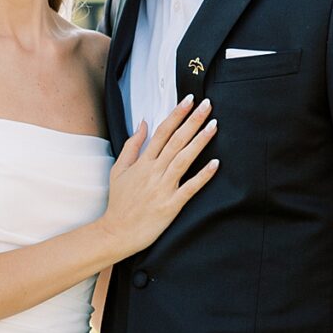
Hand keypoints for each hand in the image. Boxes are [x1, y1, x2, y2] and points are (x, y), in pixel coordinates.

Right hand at [100, 98, 218, 258]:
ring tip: (213, 125)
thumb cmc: (119, 202)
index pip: (162, 132)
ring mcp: (163, 188)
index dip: (176, 114)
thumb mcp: (119, 170)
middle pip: (176, 141)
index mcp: (143, 162)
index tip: (188, 100)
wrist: (117, 232)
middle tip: (207, 105)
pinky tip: (215, 163)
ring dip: (200, 141)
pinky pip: (190, 188)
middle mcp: (154, 172)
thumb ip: (132, 146)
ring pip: (184, 159)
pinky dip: (203, 176)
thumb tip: (143, 124)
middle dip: (192, 121)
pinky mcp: (171, 205)